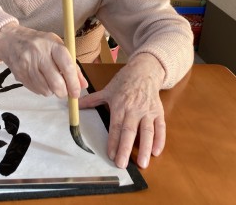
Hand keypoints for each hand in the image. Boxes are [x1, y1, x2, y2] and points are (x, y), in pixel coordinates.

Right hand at [0, 23, 87, 97]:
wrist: (11, 40)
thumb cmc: (39, 42)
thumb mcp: (57, 46)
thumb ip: (72, 65)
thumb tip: (83, 85)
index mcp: (52, 44)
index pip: (66, 66)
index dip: (73, 82)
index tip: (76, 93)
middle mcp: (39, 54)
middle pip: (55, 82)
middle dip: (63, 92)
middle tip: (65, 92)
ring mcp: (27, 64)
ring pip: (46, 89)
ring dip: (52, 91)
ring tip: (51, 82)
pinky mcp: (20, 74)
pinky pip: (36, 90)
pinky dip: (42, 90)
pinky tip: (41, 81)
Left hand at [78, 53, 165, 168]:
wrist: (144, 70)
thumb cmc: (124, 81)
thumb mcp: (107, 89)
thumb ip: (92, 100)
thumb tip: (74, 104)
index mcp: (120, 104)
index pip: (115, 126)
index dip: (113, 141)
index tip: (110, 154)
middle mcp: (134, 109)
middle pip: (129, 131)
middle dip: (125, 148)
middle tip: (122, 164)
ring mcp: (147, 111)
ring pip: (147, 131)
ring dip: (145, 148)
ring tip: (142, 163)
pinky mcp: (158, 112)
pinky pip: (160, 127)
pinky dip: (160, 140)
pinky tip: (156, 152)